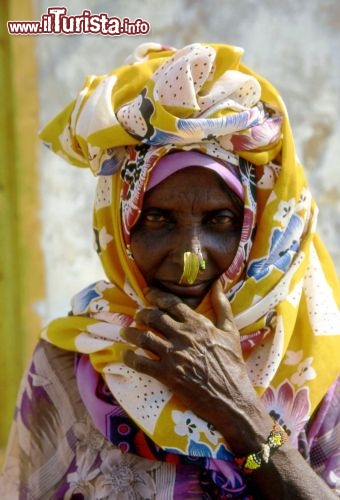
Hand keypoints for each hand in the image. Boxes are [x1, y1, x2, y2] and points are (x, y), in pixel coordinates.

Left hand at [122, 281, 266, 448]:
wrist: (232, 398)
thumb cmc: (232, 365)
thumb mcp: (231, 332)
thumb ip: (222, 306)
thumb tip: (218, 283)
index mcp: (198, 324)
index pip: (171, 303)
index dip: (155, 295)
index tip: (148, 293)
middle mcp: (183, 336)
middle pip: (153, 317)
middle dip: (141, 313)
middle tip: (136, 315)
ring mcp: (174, 355)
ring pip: (143, 337)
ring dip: (130, 332)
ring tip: (125, 332)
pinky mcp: (167, 375)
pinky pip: (141, 362)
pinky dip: (130, 357)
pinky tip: (126, 355)